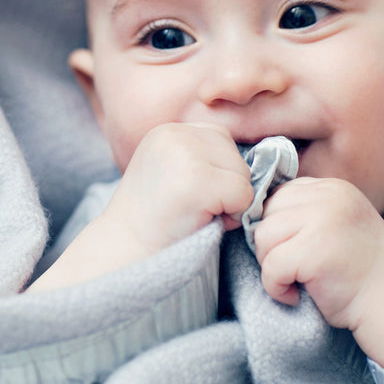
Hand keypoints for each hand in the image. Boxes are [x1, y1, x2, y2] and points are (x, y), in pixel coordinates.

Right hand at [104, 123, 254, 254]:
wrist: (123, 253)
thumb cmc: (153, 223)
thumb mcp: (170, 173)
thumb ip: (202, 157)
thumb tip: (259, 160)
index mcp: (167, 130)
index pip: (221, 139)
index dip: (216, 172)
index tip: (188, 194)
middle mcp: (175, 133)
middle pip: (236, 156)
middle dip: (225, 187)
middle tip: (192, 209)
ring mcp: (185, 154)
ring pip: (244, 176)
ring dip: (229, 203)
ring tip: (194, 215)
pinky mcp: (196, 180)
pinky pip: (244, 196)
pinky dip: (230, 217)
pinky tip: (200, 222)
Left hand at [252, 177, 383, 329]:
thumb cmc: (359, 271)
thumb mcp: (335, 225)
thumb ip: (305, 212)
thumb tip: (250, 213)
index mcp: (332, 188)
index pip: (278, 195)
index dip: (275, 226)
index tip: (292, 250)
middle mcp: (329, 197)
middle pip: (266, 213)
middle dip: (269, 246)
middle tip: (291, 270)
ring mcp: (323, 221)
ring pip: (263, 237)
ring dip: (270, 266)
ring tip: (294, 281)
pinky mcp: (315, 251)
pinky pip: (270, 266)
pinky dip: (275, 287)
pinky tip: (294, 295)